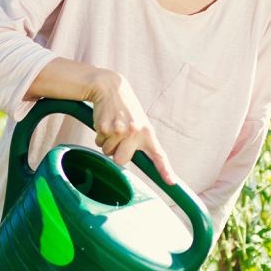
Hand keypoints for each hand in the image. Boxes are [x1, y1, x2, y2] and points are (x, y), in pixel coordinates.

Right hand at [88, 70, 176, 185]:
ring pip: (108, 152)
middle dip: (116, 153)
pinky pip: (99, 142)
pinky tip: (104, 122)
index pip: (158, 154)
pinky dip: (99, 136)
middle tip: (117, 138)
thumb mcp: (138, 121)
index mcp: (147, 132)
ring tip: (111, 126)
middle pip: (121, 160)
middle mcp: (135, 132)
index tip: (171, 183)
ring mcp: (120, 130)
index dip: (165, 170)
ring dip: (106, 142)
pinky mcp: (105, 128)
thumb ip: (138, 139)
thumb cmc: (125, 108)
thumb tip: (127, 160)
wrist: (110, 87)